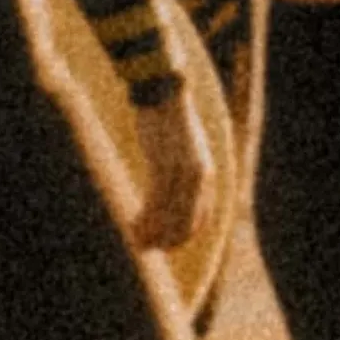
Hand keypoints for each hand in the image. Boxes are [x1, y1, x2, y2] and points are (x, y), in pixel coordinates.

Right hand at [125, 78, 210, 261]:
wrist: (163, 92)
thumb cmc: (170, 118)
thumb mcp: (186, 148)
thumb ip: (185, 170)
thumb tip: (174, 185)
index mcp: (207, 175)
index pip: (201, 219)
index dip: (184, 235)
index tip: (167, 243)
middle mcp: (199, 179)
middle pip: (185, 224)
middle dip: (167, 241)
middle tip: (147, 247)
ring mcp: (181, 174)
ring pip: (167, 218)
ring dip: (151, 234)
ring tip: (136, 240)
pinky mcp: (162, 168)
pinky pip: (153, 205)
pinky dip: (143, 220)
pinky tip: (132, 224)